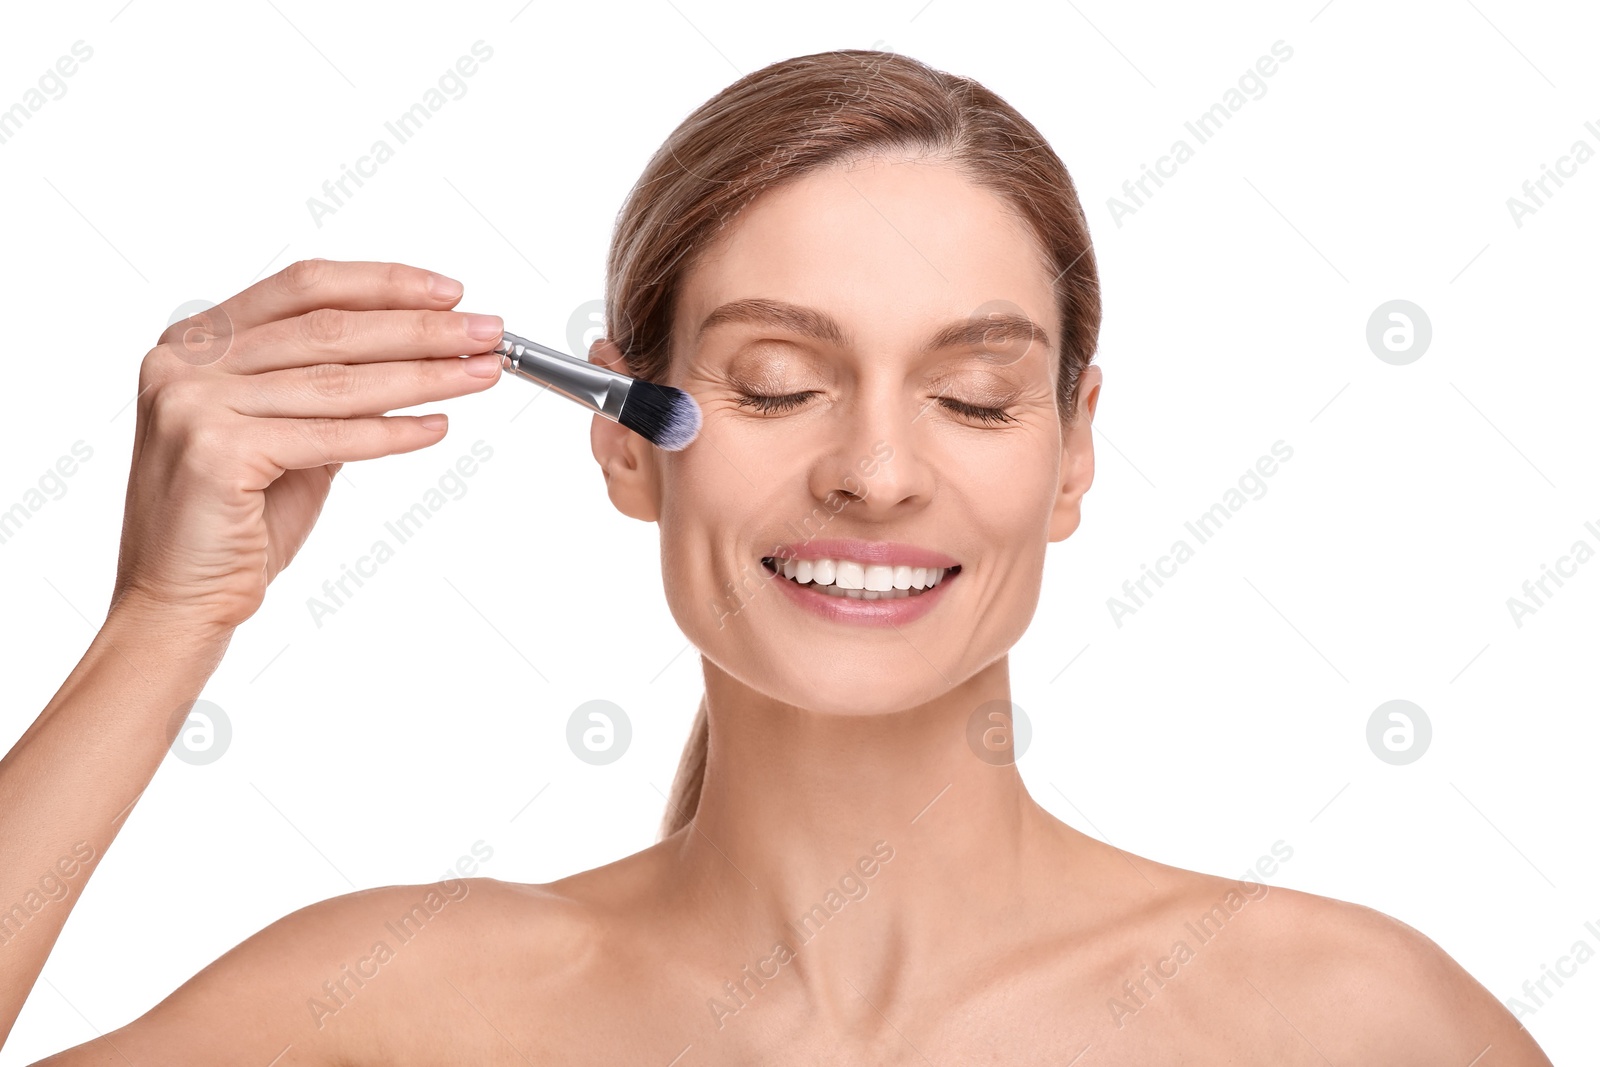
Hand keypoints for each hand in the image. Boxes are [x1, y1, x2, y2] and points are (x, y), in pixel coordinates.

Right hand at [109, 259, 502, 636]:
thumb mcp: (283, 434)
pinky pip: (331, 437)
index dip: (384, 285)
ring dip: (423, 377)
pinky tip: (437, 426)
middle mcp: (187, 362)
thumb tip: (417, 349)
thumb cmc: (234, 519)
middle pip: (330, 328)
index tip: (451, 293)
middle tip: (489, 331)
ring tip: (480, 373)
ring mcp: (195, 405)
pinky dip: (392, 433)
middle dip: (421, 329)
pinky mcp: (216, 453)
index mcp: (197, 341)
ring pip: (338, 382)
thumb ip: (327, 388)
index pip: (306, 288)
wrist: (178, 597)